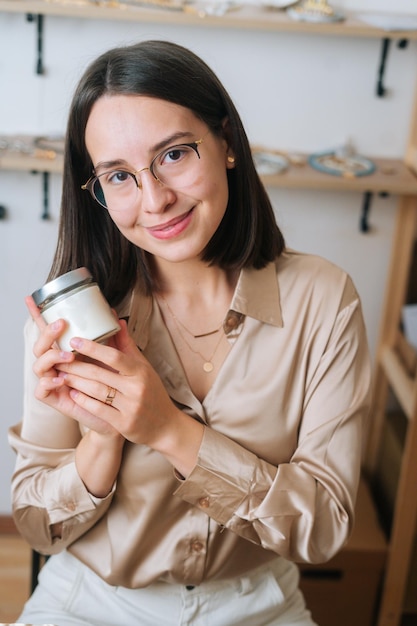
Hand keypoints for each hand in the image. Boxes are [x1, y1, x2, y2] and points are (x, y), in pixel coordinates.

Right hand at [25, 294, 118, 436]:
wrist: (115, 413)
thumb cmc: (112, 384)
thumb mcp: (114, 359)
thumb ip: (113, 338)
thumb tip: (115, 315)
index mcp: (65, 350)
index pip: (48, 331)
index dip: (37, 315)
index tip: (30, 298)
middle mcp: (55, 364)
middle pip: (40, 345)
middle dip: (47, 333)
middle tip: (62, 324)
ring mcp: (53, 381)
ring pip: (38, 365)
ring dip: (51, 356)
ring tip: (69, 355)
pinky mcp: (54, 399)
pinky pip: (41, 390)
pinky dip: (49, 382)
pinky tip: (62, 379)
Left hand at [56, 320, 185, 449]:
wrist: (165, 425)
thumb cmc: (152, 392)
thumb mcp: (144, 368)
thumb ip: (127, 346)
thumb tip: (118, 321)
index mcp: (141, 372)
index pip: (114, 356)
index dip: (93, 348)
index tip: (74, 341)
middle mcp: (137, 388)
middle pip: (100, 374)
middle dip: (77, 366)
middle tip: (59, 359)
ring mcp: (131, 407)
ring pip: (97, 391)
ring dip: (77, 382)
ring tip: (63, 375)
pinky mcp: (124, 424)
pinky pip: (99, 410)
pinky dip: (84, 401)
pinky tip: (73, 394)